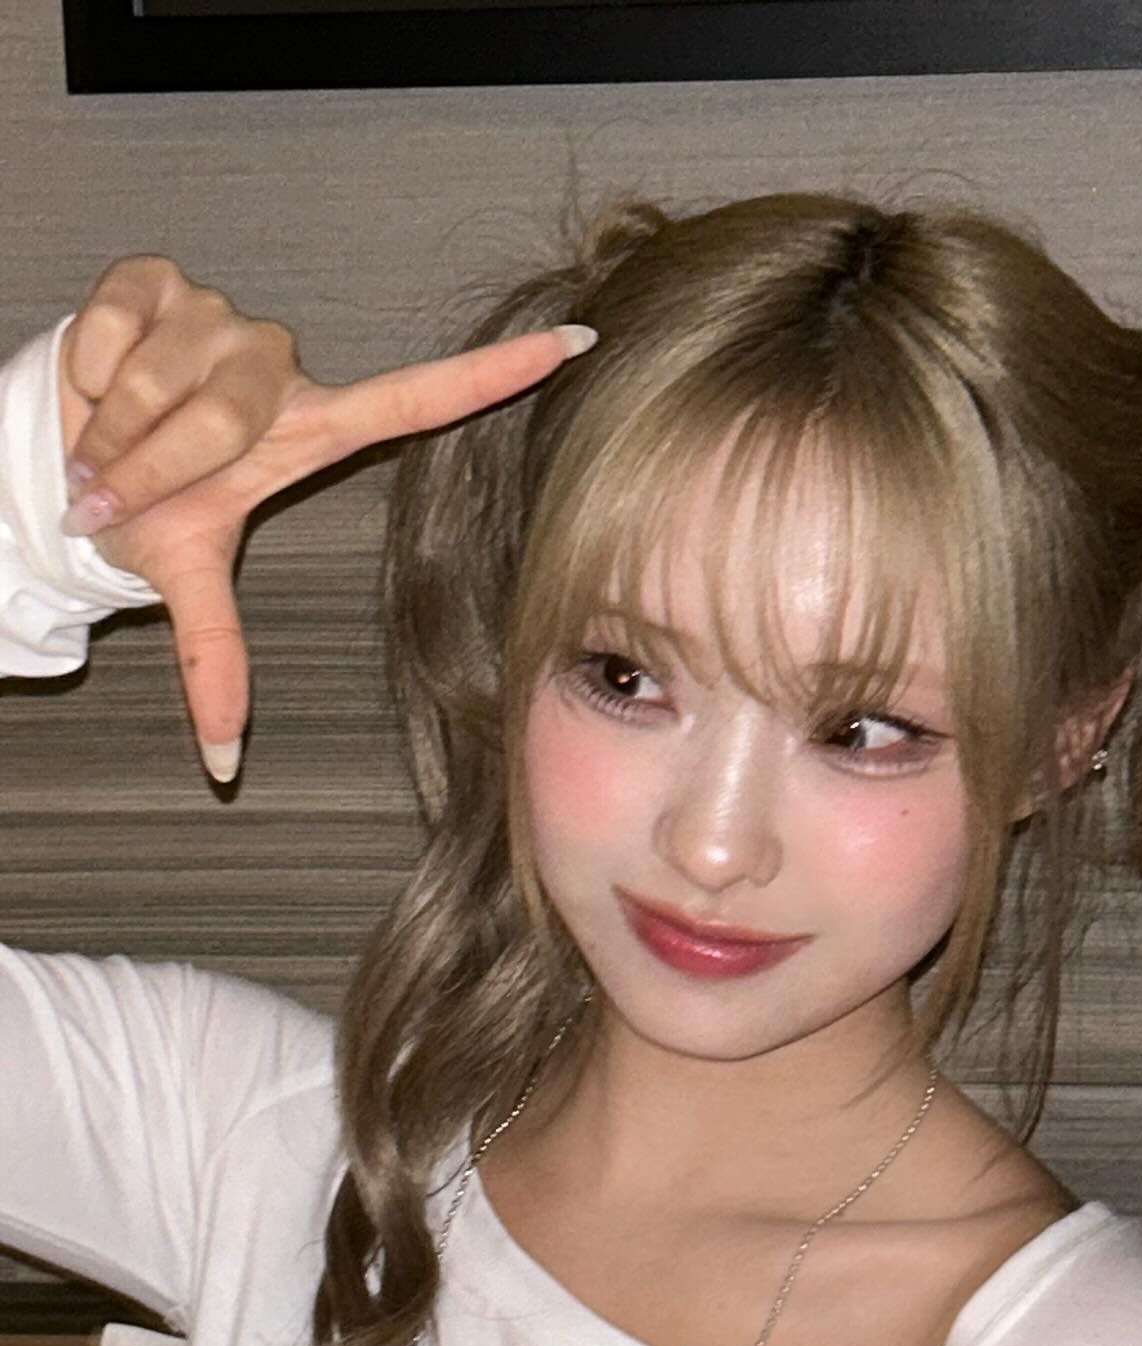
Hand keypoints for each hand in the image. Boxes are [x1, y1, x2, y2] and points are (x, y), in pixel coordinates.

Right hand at [58, 257, 593, 783]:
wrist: (57, 452)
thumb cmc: (141, 504)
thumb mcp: (184, 575)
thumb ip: (212, 662)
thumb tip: (223, 764)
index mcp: (310, 432)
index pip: (416, 399)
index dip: (494, 375)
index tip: (576, 345)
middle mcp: (280, 367)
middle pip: (228, 417)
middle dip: (152, 467)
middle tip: (116, 491)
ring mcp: (222, 315)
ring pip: (166, 379)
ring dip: (113, 430)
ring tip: (104, 443)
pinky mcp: (157, 277)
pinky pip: (117, 331)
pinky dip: (84, 375)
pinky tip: (90, 384)